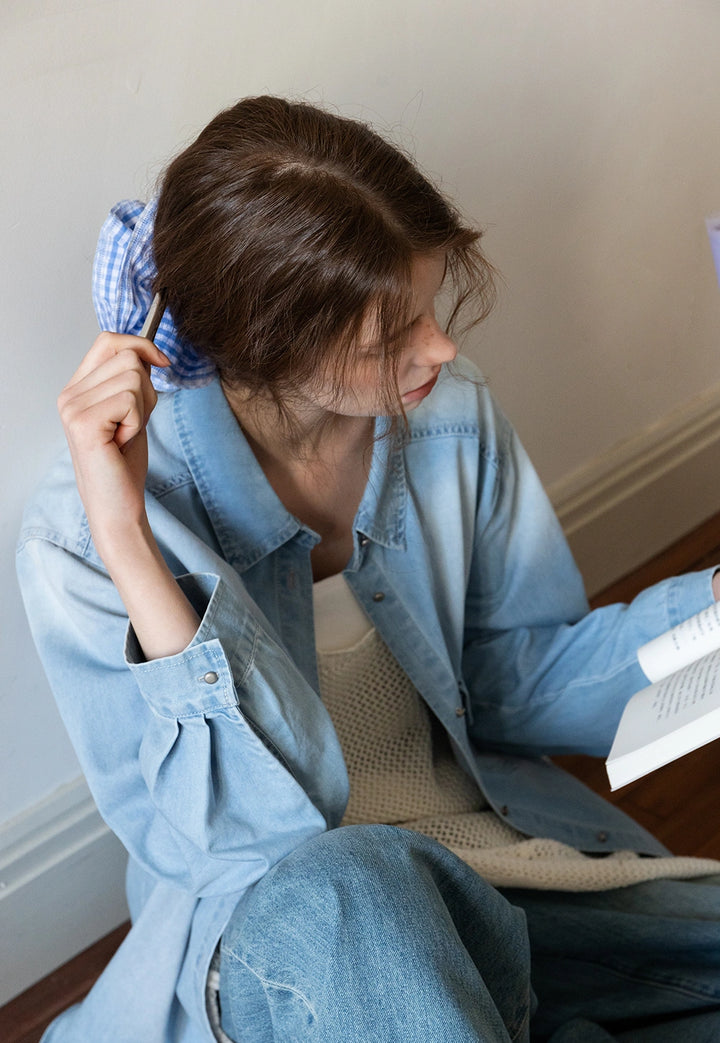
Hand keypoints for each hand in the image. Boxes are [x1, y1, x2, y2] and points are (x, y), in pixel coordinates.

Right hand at [58, 333, 199, 659]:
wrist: (118, 505)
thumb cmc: (124, 463)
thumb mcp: (132, 411)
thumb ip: (132, 380)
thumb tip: (151, 352)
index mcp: (77, 388)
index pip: (108, 340)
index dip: (140, 345)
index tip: (163, 363)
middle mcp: (69, 394)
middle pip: (128, 357)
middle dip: (147, 390)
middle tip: (133, 423)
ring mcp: (73, 407)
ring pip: (133, 377)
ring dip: (143, 409)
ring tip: (126, 434)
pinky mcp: (84, 422)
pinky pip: (131, 399)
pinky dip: (138, 422)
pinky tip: (122, 442)